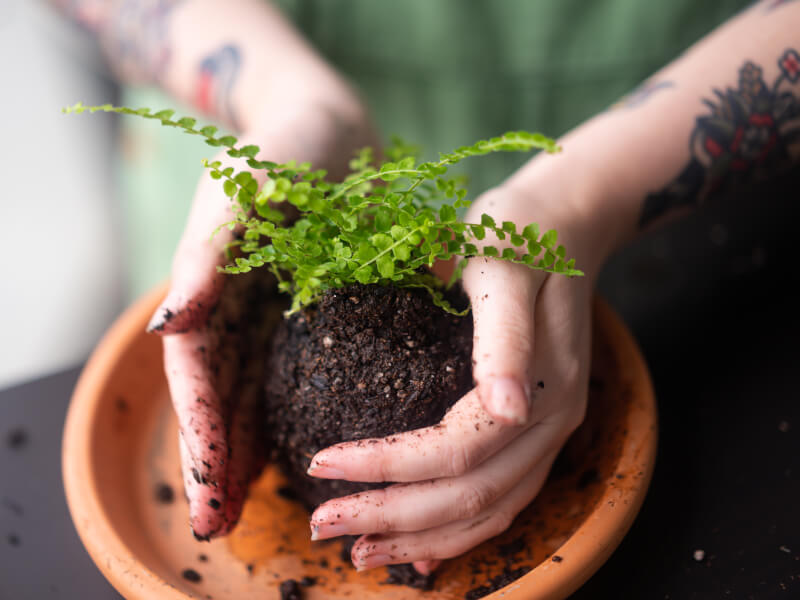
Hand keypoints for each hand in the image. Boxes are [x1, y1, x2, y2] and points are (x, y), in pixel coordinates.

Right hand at [148, 105, 376, 539]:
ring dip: (248, 450)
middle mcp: (239, 310)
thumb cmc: (282, 148)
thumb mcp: (241, 189)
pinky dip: (295, 412)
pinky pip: (304, 372)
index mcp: (213, 288)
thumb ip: (207, 253)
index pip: (199, 372)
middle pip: (220, 395)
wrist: (332, 126)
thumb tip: (170, 325)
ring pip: (256, 393)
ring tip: (248, 508)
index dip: (200, 429)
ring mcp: (277, 315)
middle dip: (216, 459)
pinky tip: (298, 452)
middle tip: (217, 525)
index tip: (209, 486)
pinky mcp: (319, 312)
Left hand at [307, 162, 606, 573]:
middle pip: (473, 496)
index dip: (389, 466)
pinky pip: (505, 497)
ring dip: (424, 537)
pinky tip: (421, 546)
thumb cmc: (518, 230)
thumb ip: (505, 335)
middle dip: (394, 518)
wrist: (565, 222)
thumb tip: (508, 407)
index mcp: (543, 380)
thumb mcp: (501, 263)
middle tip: (323, 526)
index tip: (322, 464)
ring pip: (492, 510)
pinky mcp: (540, 428)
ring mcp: (552, 429)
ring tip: (361, 550)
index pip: (458, 450)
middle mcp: (553, 418)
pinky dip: (460, 529)